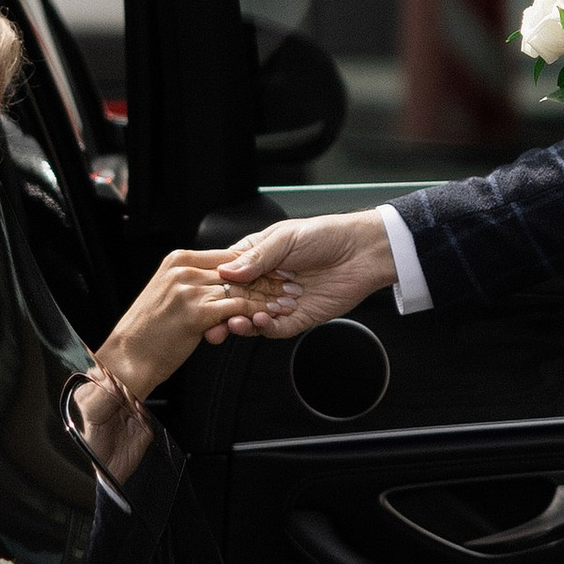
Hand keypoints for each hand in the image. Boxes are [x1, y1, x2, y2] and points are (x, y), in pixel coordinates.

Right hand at [99, 248, 301, 399]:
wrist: (126, 360)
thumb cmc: (145, 333)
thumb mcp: (170, 296)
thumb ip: (197, 282)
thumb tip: (226, 276)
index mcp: (178, 261)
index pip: (226, 257)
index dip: (253, 266)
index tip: (277, 271)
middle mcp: (183, 270)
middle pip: (238, 270)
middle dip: (268, 278)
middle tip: (292, 284)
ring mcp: (190, 289)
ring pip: (241, 288)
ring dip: (267, 296)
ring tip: (288, 301)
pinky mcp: (198, 312)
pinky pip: (238, 308)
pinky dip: (258, 312)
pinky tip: (271, 317)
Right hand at [204, 208, 397, 338]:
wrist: (363, 251)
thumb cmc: (326, 235)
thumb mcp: (285, 238)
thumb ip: (255, 258)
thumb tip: (226, 272)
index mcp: (257, 258)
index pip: (228, 275)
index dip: (213, 286)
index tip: (200, 295)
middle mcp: (266, 281)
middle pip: (236, 301)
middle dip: (222, 312)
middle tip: (212, 321)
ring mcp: (280, 301)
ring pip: (253, 318)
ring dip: (242, 322)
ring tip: (236, 321)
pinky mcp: (298, 318)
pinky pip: (277, 329)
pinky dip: (266, 328)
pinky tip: (261, 320)